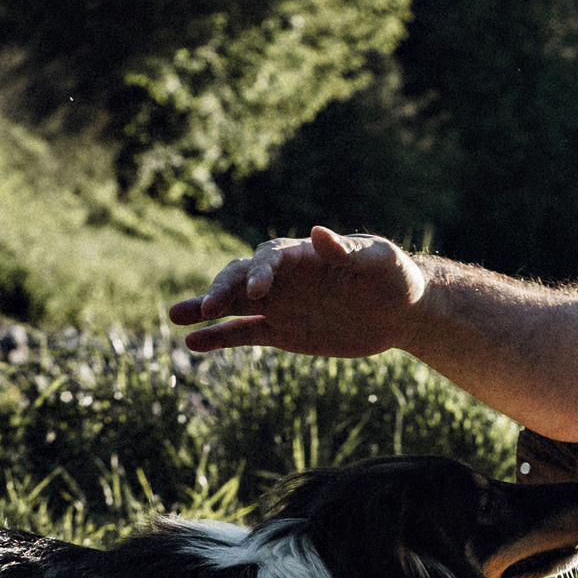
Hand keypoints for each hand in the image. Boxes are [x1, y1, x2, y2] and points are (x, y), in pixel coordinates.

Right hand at [168, 226, 428, 356]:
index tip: (258, 293)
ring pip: (233, 305)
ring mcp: (280, 305)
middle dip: (222, 290)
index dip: (260, 271)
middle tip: (208, 308)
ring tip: (175, 317)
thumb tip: (317, 233)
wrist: (402, 310)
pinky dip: (219, 338)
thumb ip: (348, 251)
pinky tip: (193, 344)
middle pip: (240, 277)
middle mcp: (284, 278)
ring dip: (204, 310)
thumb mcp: (379, 261)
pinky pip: (244, 334)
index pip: (269, 257)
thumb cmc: (394, 276)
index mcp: (303, 255)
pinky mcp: (283, 332)